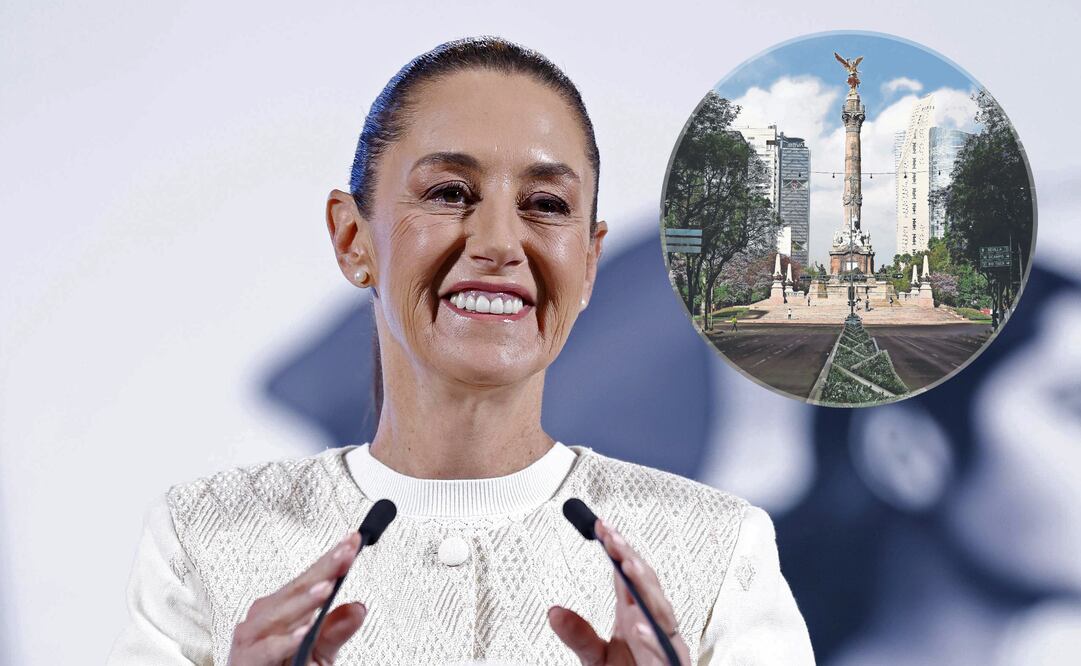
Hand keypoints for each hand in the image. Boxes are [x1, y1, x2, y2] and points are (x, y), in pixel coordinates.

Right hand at [227, 531, 366, 665]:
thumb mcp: (318, 651)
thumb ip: (337, 631)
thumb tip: (358, 607)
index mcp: (282, 608)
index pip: (310, 579)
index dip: (331, 560)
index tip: (352, 542)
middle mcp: (265, 617)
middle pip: (296, 588)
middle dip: (323, 570)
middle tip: (345, 554)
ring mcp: (253, 636)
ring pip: (280, 614)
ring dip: (305, 600)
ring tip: (327, 588)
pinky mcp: (248, 659)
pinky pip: (268, 649)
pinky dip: (286, 641)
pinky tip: (304, 632)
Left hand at [549, 519, 690, 664]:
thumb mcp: (595, 657)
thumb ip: (578, 634)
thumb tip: (553, 611)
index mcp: (635, 615)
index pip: (628, 575)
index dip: (618, 549)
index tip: (602, 528)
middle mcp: (652, 624)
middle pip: (646, 584)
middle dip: (631, 558)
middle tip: (613, 539)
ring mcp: (664, 642)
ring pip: (660, 608)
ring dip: (645, 586)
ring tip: (628, 566)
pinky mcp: (672, 664)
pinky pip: (665, 648)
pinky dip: (651, 636)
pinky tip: (637, 624)